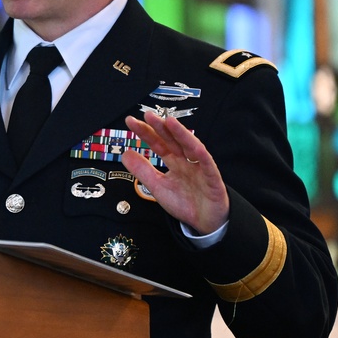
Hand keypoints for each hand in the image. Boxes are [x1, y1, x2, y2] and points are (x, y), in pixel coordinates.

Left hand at [120, 111, 228, 234]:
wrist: (205, 222)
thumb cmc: (185, 203)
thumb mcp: (158, 186)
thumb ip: (142, 170)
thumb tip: (125, 153)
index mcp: (174, 162)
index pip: (158, 143)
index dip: (145, 132)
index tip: (130, 122)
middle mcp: (186, 160)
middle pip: (172, 140)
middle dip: (161, 127)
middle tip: (147, 115)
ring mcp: (199, 167)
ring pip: (190, 146)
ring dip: (180, 133)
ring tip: (169, 122)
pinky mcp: (212, 177)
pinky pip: (206, 163)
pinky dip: (200, 153)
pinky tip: (193, 144)